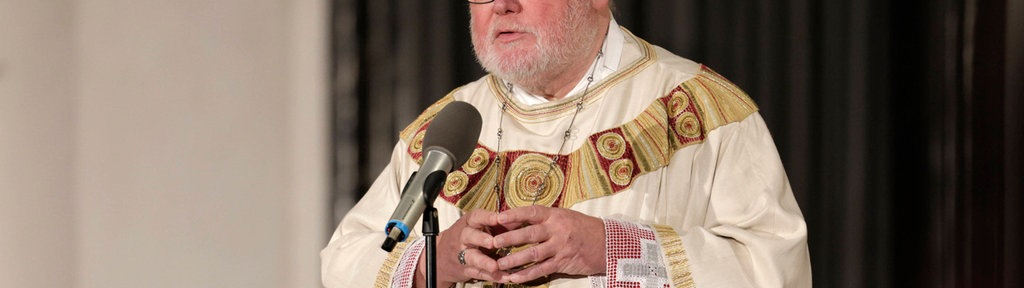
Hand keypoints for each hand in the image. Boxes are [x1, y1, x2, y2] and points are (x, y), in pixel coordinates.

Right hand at [415, 209, 508, 286]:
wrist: (441, 256)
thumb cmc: (468, 236)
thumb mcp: (479, 226)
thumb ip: (499, 223)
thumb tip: (521, 219)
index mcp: (468, 223)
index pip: (476, 217)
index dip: (486, 217)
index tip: (498, 218)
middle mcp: (464, 238)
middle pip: (469, 236)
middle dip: (480, 238)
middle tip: (492, 242)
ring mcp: (463, 255)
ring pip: (472, 257)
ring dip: (484, 262)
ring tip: (495, 266)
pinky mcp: (466, 269)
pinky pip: (479, 273)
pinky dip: (491, 276)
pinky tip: (504, 277)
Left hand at [492, 206, 606, 283]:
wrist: (608, 243)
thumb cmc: (583, 228)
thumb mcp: (566, 217)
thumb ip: (545, 220)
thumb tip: (519, 222)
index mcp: (556, 216)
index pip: (532, 212)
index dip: (515, 214)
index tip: (499, 217)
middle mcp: (557, 230)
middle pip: (529, 233)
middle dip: (509, 238)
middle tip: (493, 242)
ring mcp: (560, 247)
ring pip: (533, 254)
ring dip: (514, 260)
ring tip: (499, 264)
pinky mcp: (563, 262)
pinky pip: (542, 269)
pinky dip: (527, 274)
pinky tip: (515, 278)